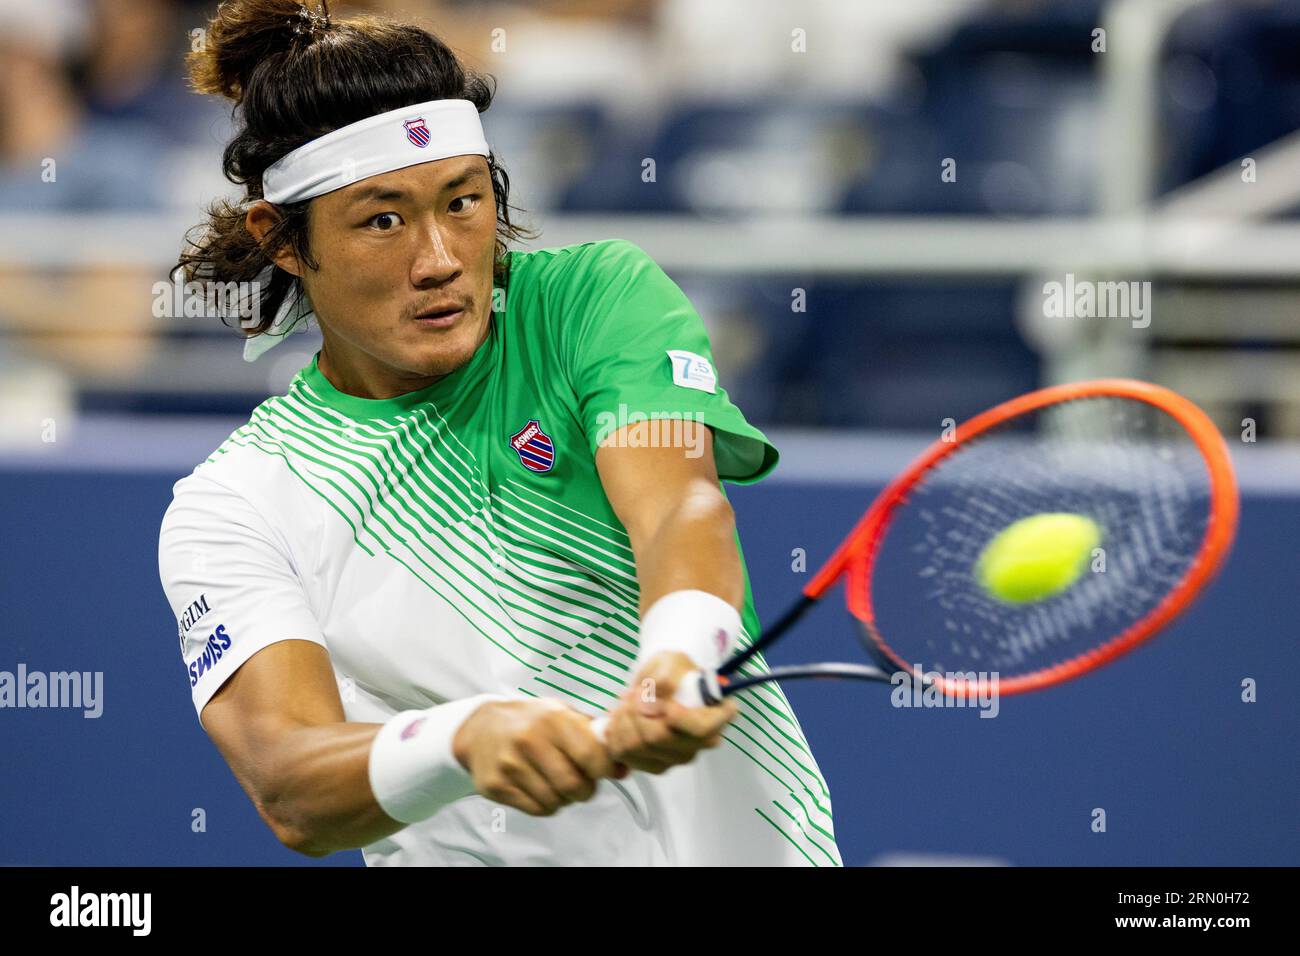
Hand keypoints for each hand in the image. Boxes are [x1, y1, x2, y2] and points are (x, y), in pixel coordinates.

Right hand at [452, 698, 618, 815]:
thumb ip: (594, 738)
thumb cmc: (532, 721)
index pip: (591, 756)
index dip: (604, 770)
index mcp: (553, 719)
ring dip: (565, 798)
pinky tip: (541, 787)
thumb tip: (623, 768)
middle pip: (574, 786)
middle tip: (582, 782)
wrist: (482, 727)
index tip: (603, 770)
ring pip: (555, 801)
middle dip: (586, 790)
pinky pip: (536, 809)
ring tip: (558, 782)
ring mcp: (510, 765)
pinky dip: (546, 804)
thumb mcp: (562, 715)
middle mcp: (530, 740)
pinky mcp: (496, 786)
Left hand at [602, 651, 738, 773]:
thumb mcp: (672, 662)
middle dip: (635, 711)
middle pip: (657, 737)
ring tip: (625, 703)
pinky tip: (619, 721)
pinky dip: (615, 736)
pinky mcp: (656, 766)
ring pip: (637, 747)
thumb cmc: (674, 672)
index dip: (677, 717)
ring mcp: (678, 758)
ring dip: (622, 721)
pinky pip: (625, 756)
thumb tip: (653, 697)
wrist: (663, 685)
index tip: (659, 700)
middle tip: (632, 693)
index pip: (700, 728)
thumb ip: (665, 678)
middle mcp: (700, 744)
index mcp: (715, 717)